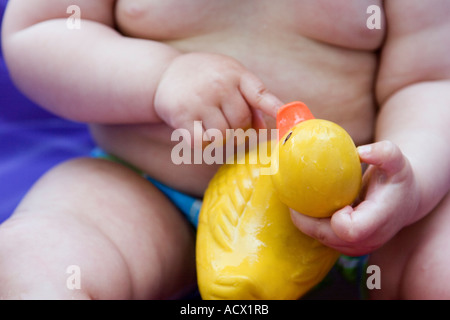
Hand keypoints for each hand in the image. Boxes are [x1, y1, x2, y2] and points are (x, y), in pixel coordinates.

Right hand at [153, 52, 282, 146]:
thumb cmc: (205, 78)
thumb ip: (249, 100)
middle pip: (241, 123)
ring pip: (223, 136)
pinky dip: (203, 145)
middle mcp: (218, 86)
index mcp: (235, 74)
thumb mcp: (229, 76)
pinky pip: (202, 144)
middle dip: (239, 130)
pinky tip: (199, 134)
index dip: (274, 108)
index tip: (286, 119)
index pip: (259, 94)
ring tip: (212, 128)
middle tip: (226, 124)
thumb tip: (264, 130)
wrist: (164, 73)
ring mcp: (199, 101)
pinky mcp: (182, 116)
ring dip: (220, 139)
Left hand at [290, 140, 419, 255]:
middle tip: (295, 196)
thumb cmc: (398, 177)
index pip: (348, 229)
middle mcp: (368, 240)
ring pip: (321, 239)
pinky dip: (311, 224)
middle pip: (327, 236)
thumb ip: (384, 153)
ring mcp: (357, 247)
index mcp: (379, 221)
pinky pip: (322, 238)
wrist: (405, 201)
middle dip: (307, 219)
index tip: (332, 197)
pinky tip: (307, 206)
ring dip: (307, 222)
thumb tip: (361, 151)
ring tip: (298, 200)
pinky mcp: (347, 246)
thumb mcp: (397, 161)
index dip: (334, 216)